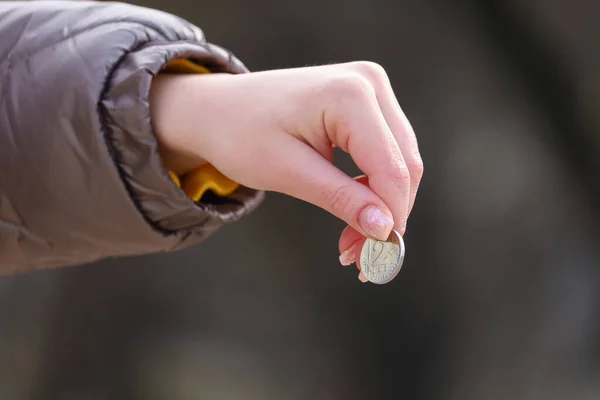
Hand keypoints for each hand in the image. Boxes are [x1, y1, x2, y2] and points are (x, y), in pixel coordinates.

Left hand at [150, 62, 422, 275]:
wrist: (218, 109)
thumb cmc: (241, 134)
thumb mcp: (288, 172)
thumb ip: (341, 198)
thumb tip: (386, 229)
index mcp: (350, 95)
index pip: (391, 168)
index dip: (391, 219)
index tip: (374, 262)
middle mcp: (368, 83)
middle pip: (403, 164)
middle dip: (387, 217)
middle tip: (359, 260)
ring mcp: (369, 87)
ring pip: (399, 160)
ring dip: (382, 206)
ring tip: (351, 244)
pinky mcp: (365, 101)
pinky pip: (385, 150)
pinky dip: (374, 187)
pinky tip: (356, 213)